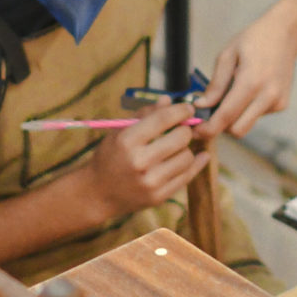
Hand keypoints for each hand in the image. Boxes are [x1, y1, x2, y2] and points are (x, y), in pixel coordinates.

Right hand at [84, 100, 210, 217]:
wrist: (97, 193)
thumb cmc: (109, 156)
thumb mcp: (119, 131)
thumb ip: (144, 114)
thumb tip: (168, 100)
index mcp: (127, 141)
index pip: (163, 119)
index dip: (181, 111)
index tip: (188, 109)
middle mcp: (139, 162)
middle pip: (181, 137)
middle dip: (184, 130)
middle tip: (180, 130)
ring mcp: (150, 182)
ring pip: (187, 157)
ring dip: (185, 149)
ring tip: (175, 149)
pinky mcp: (158, 196)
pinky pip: (187, 176)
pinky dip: (195, 164)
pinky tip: (199, 156)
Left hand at [199, 12, 296, 139]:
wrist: (286, 33)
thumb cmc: (255, 39)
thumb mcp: (227, 55)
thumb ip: (215, 84)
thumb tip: (201, 106)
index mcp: (252, 82)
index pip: (226, 116)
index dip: (208, 127)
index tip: (196, 130)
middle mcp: (268, 96)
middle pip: (237, 130)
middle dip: (220, 127)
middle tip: (207, 117)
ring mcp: (278, 102)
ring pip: (247, 124)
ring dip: (234, 118)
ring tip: (230, 95)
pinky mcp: (282, 104)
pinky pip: (257, 116)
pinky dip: (247, 110)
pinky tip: (247, 91)